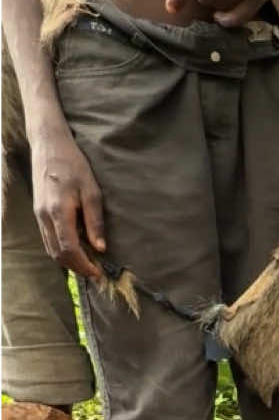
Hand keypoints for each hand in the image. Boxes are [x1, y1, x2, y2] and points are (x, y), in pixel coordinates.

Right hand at [31, 125, 105, 278]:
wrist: (48, 145)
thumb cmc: (73, 164)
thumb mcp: (91, 191)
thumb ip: (95, 221)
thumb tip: (100, 248)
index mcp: (58, 212)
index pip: (69, 249)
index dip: (84, 265)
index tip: (98, 273)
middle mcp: (44, 216)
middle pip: (57, 254)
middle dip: (76, 268)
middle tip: (95, 273)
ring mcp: (38, 215)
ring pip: (50, 249)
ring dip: (68, 261)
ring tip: (87, 264)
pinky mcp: (37, 212)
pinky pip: (48, 239)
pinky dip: (61, 250)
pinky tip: (76, 250)